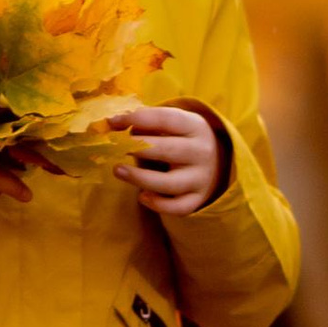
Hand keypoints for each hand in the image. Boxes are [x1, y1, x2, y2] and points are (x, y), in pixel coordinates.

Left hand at [112, 102, 222, 216]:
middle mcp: (202, 152)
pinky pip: (178, 207)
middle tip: (115, 146)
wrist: (215, 162)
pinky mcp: (198, 199)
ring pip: (170, 183)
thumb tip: (114, 124)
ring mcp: (201, 178)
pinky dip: (158, 205)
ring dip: (140, 177)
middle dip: (138, 147)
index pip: (166, 119)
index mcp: (195, 126)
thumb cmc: (181, 139)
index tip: (112, 121)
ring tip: (118, 170)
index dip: (137, 118)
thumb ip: (147, 124)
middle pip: (168, 150)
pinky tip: (142, 196)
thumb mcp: (173, 125)